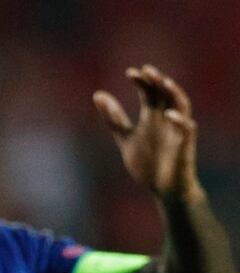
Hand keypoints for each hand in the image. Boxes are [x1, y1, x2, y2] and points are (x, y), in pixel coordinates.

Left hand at [93, 64, 201, 201]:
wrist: (163, 189)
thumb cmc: (148, 163)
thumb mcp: (125, 138)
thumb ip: (113, 119)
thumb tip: (97, 94)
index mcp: (153, 116)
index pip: (149, 92)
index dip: (142, 81)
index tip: (130, 72)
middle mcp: (167, 119)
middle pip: (165, 93)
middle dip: (157, 81)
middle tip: (146, 70)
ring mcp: (177, 131)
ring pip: (181, 105)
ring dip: (173, 93)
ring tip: (162, 82)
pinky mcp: (185, 145)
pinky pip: (186, 129)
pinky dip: (179, 120)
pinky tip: (168, 114)